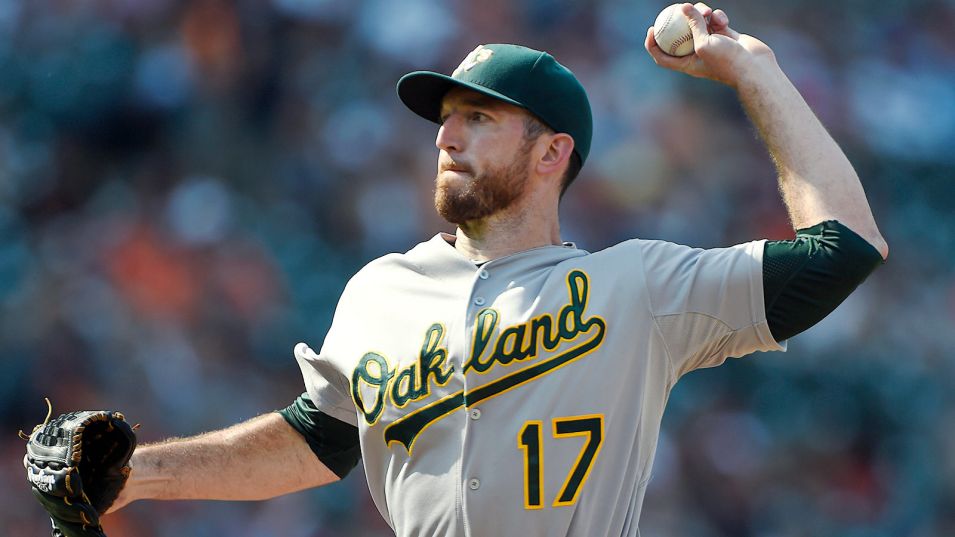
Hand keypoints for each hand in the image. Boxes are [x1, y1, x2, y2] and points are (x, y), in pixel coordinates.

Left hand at [645, 3, 775, 87]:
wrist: (754, 66)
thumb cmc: (726, 61)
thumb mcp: (704, 44)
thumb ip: (693, 25)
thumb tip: (684, 7)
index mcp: (687, 63)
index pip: (663, 56)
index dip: (653, 44)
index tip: (651, 28)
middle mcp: (697, 54)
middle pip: (680, 35)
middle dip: (679, 20)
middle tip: (677, 7)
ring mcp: (711, 43)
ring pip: (699, 23)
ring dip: (701, 13)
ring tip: (706, 11)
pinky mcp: (725, 34)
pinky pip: (715, 20)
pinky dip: (717, 17)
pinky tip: (721, 19)